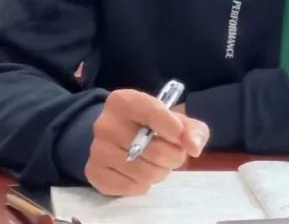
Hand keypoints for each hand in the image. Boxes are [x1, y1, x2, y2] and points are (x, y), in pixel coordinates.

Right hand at [86, 89, 209, 196]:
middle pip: (154, 151)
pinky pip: (130, 187)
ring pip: (143, 173)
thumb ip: (191, 129)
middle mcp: (105, 123)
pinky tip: (139, 174)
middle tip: (173, 155)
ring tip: (156, 164)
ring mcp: (97, 149)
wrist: (117, 136)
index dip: (176, 131)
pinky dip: (141, 185)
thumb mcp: (174, 119)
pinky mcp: (94, 172)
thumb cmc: (151, 125)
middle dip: (173, 158)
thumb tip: (194, 147)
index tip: (187, 143)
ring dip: (159, 173)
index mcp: (124, 101)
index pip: (154, 114)